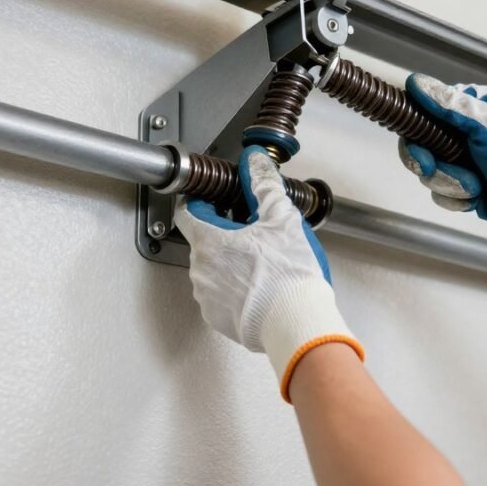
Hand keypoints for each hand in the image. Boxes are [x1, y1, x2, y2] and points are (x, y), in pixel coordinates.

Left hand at [174, 146, 363, 400]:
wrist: (297, 324)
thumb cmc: (289, 275)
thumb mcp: (282, 217)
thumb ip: (263, 184)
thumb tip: (254, 161)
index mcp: (209, 241)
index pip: (188, 211)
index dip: (203, 201)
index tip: (216, 199)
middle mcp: (200, 270)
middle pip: (204, 241)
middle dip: (225, 233)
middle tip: (253, 230)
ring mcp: (207, 297)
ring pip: (212, 269)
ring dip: (230, 262)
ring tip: (262, 262)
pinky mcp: (218, 319)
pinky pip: (221, 295)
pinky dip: (236, 288)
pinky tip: (261, 285)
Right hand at [400, 74, 486, 261]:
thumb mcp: (486, 124)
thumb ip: (450, 104)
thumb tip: (416, 82)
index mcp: (476, 106)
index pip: (429, 108)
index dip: (418, 127)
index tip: (417, 140)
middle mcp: (468, 129)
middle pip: (421, 143)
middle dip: (428, 161)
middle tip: (429, 169)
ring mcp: (464, 158)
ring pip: (429, 170)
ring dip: (446, 182)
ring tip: (473, 187)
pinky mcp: (464, 184)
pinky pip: (440, 192)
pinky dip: (455, 199)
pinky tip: (475, 197)